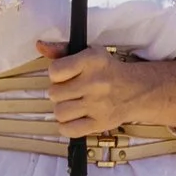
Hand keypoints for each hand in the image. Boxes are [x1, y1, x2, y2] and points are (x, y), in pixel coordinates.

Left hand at [34, 41, 175, 135]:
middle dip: (59, 93)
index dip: (56, 75)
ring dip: (63, 109)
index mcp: (91, 61)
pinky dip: (67, 126)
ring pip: (59, 112)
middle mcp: (95, 83)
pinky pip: (69, 130)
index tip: (66, 76)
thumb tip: (39, 45)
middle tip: (71, 91)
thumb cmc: (107, 70)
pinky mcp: (100, 123)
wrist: (136, 90)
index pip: (54, 72)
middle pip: (54, 94)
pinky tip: (75, 118)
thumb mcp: (88, 53)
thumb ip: (62, 50)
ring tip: (73, 104)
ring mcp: (98, 105)